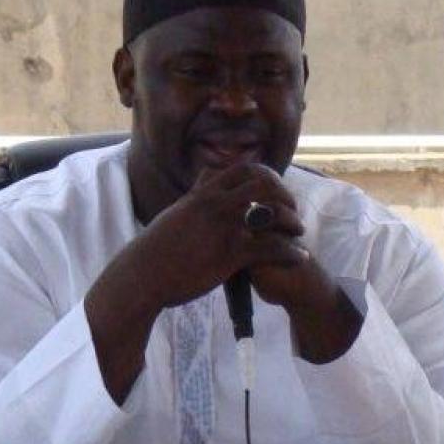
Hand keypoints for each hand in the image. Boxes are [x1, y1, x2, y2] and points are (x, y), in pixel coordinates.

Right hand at [120, 163, 312, 312]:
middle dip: (284, 194)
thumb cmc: (156, 248)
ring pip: (273, 212)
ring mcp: (225, 227)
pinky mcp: (230, 254)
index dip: (266, 176)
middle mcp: (217, 204)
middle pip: (264, 183)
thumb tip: (205, 177)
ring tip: (299, 232)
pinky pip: (271, 247)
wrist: (144, 274)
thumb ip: (196, 194)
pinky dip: (291, 252)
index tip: (274, 190)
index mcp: (204, 193)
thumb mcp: (177, 212)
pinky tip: (299, 257)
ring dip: (292, 220)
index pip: (244, 169)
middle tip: (291, 210)